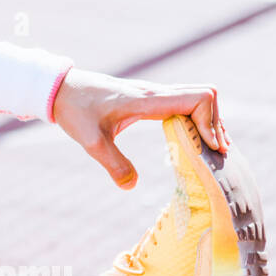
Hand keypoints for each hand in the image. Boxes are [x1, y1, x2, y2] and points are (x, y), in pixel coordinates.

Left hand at [51, 68, 229, 189]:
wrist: (60, 88)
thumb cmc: (75, 110)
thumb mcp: (90, 141)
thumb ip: (113, 163)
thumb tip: (131, 186)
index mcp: (148, 99)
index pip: (199, 98)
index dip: (211, 122)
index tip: (208, 148)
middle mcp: (155, 93)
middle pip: (205, 96)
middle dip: (216, 124)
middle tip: (215, 154)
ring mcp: (153, 94)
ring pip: (196, 98)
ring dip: (207, 121)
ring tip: (209, 151)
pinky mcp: (149, 98)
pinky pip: (183, 102)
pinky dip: (195, 119)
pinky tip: (191, 141)